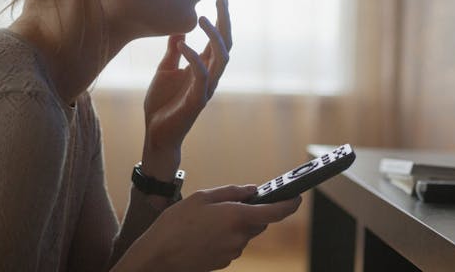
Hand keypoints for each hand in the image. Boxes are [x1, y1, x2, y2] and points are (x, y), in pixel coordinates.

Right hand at [118, 185, 300, 271]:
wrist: (157, 257)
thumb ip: (231, 192)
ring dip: (234, 225)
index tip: (297, 197)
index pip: (274, 212)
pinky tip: (203, 234)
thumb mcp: (201, 197)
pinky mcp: (223, 263)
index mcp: (236, 217)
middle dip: (250, 212)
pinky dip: (224, 237)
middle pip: (257, 223)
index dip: (289, 204)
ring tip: (207, 220)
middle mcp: (238, 237)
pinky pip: (231, 245)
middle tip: (230, 204)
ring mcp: (231, 253)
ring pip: (243, 234)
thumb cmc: (175, 224)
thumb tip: (253, 190)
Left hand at [142, 0, 231, 177]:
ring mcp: (205, 88)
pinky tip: (182, 44)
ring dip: (213, 37)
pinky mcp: (196, 100)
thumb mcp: (165, 70)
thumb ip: (174, 52)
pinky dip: (193, 58)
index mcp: (203, 67)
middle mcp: (209, 76)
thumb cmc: (162, 104)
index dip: (221, 19)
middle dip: (225, 21)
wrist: (156, 133)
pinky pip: (200, 76)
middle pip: (226, 44)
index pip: (218, 39)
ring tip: (203, 18)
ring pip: (221, 59)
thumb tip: (179, 31)